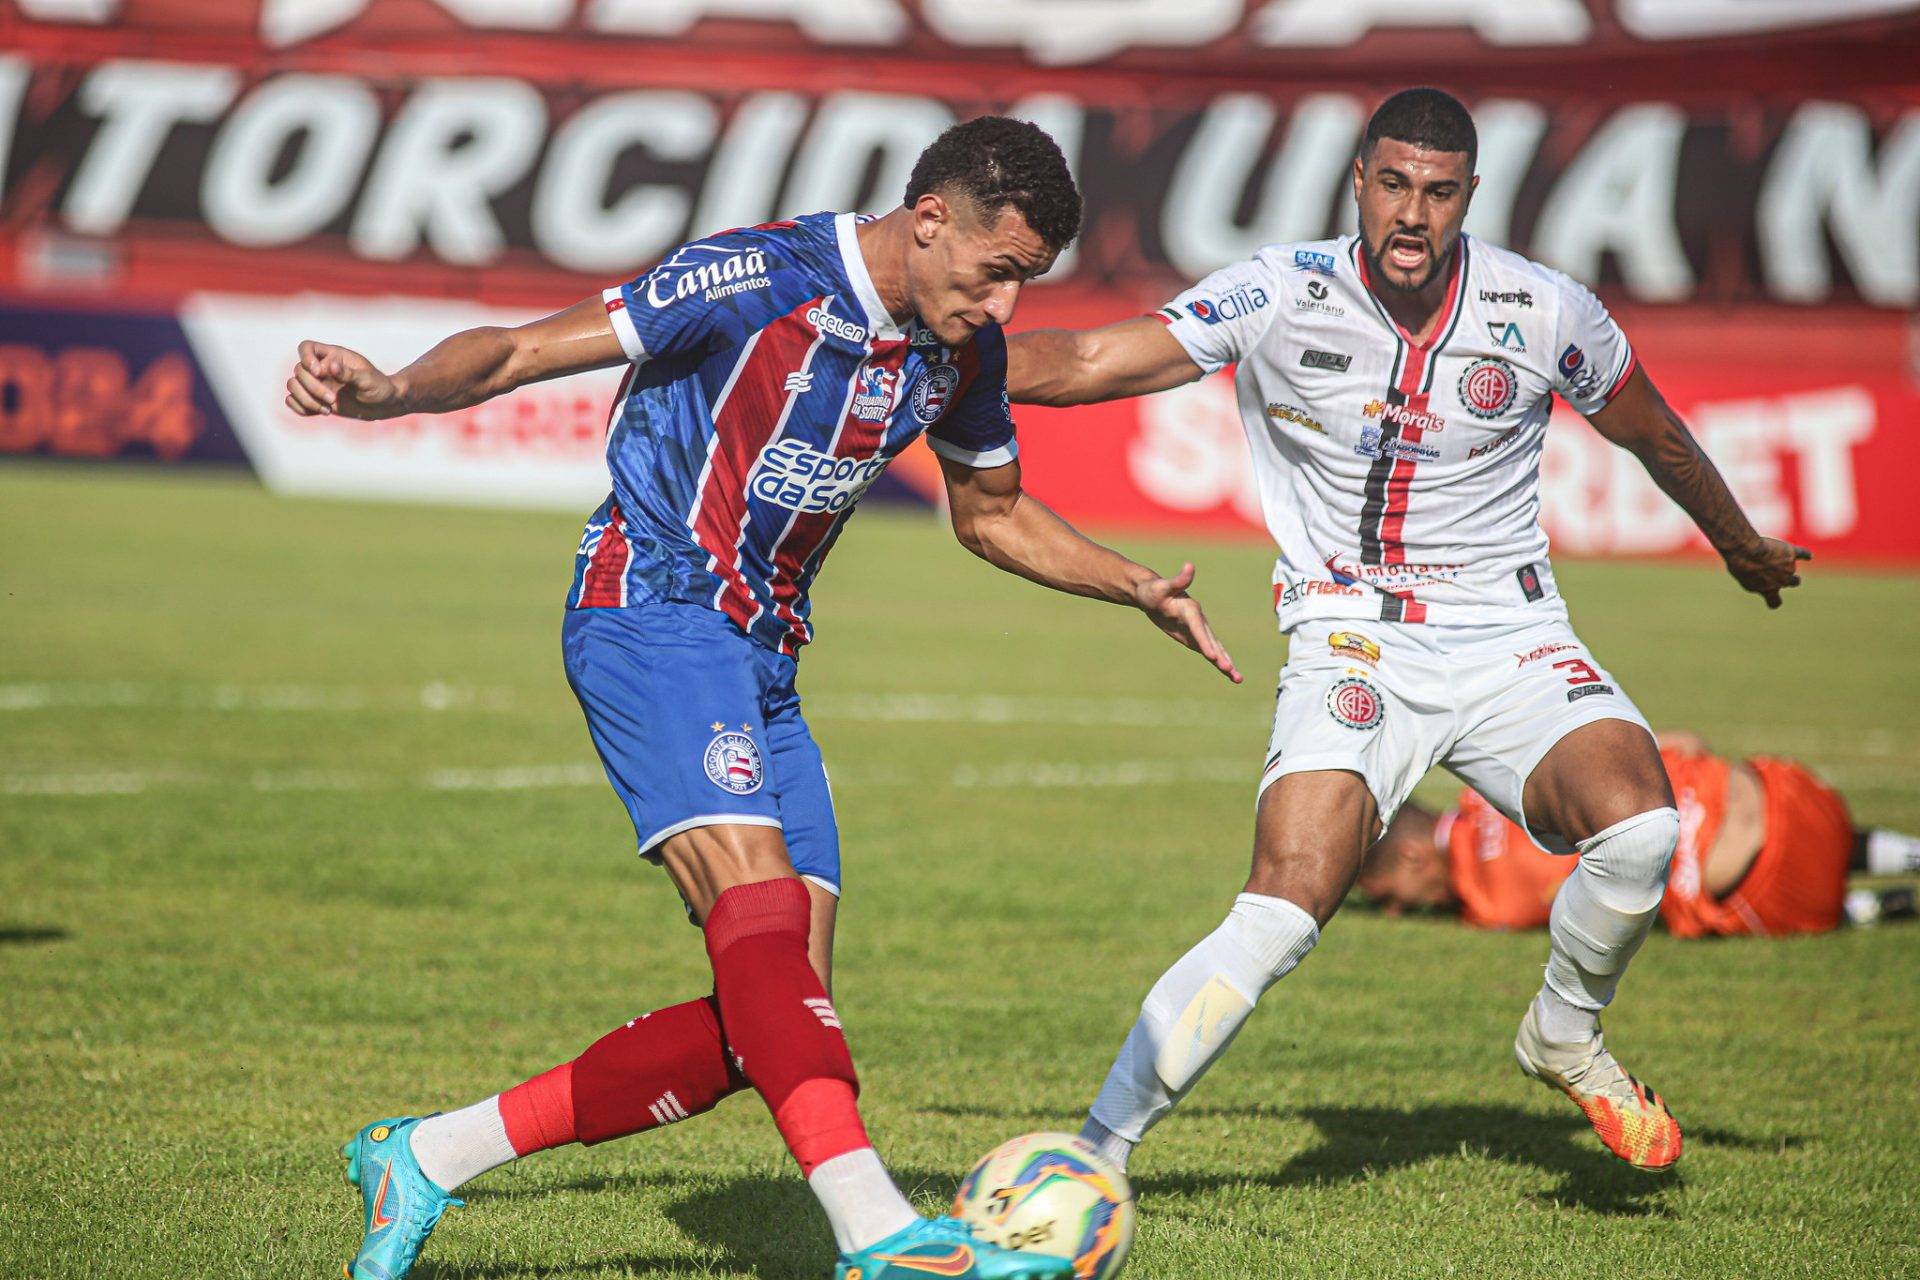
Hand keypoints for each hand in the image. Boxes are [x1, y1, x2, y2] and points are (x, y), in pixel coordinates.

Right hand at [285, 340, 402, 418]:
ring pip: (292, 385)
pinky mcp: (314, 399)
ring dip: (306, 399)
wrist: (382, 404)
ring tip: (328, 410)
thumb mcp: (369, 380)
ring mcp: (316, 384)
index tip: (319, 372)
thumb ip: (350, 373)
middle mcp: (321, 368)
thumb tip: (331, 366)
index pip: (306, 347)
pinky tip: (322, 412)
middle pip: (298, 371)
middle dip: (313, 388)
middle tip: (333, 400)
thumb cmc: (379, 386)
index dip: (305, 358)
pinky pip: (293, 401)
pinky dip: (301, 408)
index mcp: (333, 355)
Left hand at [1131, 562, 1241, 682]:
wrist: (1152, 595)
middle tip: (1230, 671)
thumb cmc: (1154, 590)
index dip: (1205, 642)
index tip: (1212, 656)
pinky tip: (1228, 674)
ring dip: (1226, 663)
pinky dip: (1218, 663)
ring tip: (1238, 679)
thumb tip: (1189, 566)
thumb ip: (1178, 580)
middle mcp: (1199, 621)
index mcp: (1191, 610)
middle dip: (1221, 657)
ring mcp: (1198, 631)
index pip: (1199, 628)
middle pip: (1212, 642)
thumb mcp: (1162, 586)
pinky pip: (1209, 652)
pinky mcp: (1195, 638)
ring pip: (1215, 649)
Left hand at [1721, 536, 1809, 608]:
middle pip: (1793, 582)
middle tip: (1776, 571)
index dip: (1774, 600)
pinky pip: (1803, 554)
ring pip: (1791, 567)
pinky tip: (1807, 556)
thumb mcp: (1743, 579)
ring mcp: (1789, 567)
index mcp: (1769, 591)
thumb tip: (1761, 579)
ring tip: (1771, 554)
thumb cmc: (1741, 566)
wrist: (1747, 552)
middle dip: (1788, 577)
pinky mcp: (1791, 552)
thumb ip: (1754, 582)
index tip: (1772, 599)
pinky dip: (1805, 554)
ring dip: (1784, 562)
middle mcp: (1782, 581)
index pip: (1775, 602)